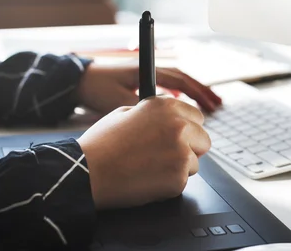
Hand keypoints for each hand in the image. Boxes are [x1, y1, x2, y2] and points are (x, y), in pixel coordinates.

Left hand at [76, 61, 221, 114]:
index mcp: (147, 73)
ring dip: (193, 94)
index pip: (180, 80)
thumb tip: (165, 123)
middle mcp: (150, 72)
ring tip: (209, 105)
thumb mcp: (120, 102)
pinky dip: (180, 97)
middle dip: (202, 92)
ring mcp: (145, 78)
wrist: (77, 81)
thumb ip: (143, 110)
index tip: (211, 103)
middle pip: (183, 80)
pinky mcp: (140, 85)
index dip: (198, 91)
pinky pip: (167, 88)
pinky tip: (184, 108)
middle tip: (218, 104)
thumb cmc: (97, 89)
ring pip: (177, 83)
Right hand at [78, 97, 210, 208]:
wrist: (87, 172)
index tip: (179, 136)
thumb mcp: (126, 112)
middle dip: (189, 148)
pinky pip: (183, 181)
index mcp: (167, 106)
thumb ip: (154, 112)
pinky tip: (148, 179)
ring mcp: (181, 151)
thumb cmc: (102, 144)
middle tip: (166, 156)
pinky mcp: (178, 176)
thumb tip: (170, 117)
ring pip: (195, 162)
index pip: (197, 117)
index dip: (187, 128)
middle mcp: (179, 125)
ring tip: (151, 168)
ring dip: (179, 167)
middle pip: (203, 139)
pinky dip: (169, 184)